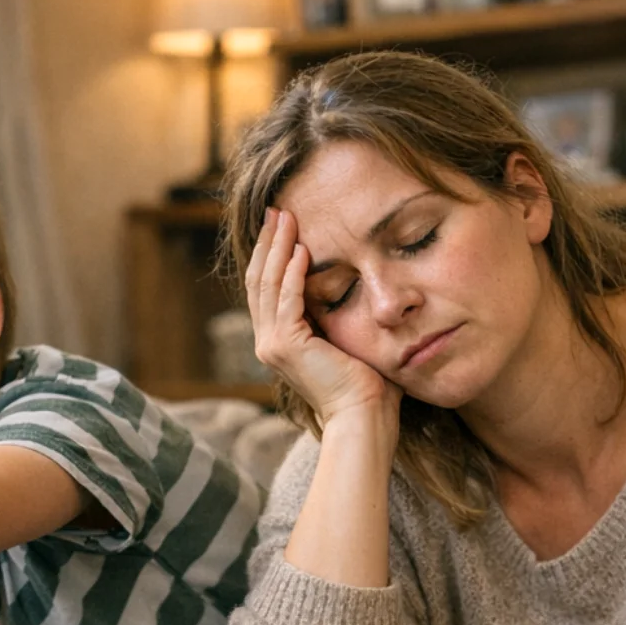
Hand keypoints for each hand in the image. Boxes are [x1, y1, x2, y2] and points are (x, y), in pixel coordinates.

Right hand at [246, 208, 398, 424]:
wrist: (364, 415)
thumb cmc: (366, 384)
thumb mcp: (345, 338)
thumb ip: (336, 313)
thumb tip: (347, 283)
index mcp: (280, 340)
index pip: (267, 287)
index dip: (272, 253)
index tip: (282, 223)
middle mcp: (268, 342)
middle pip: (259, 280)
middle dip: (269, 242)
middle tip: (276, 209)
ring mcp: (272, 344)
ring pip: (267, 283)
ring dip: (278, 247)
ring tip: (286, 217)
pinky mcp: (286, 345)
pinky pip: (285, 298)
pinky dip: (291, 271)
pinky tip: (302, 248)